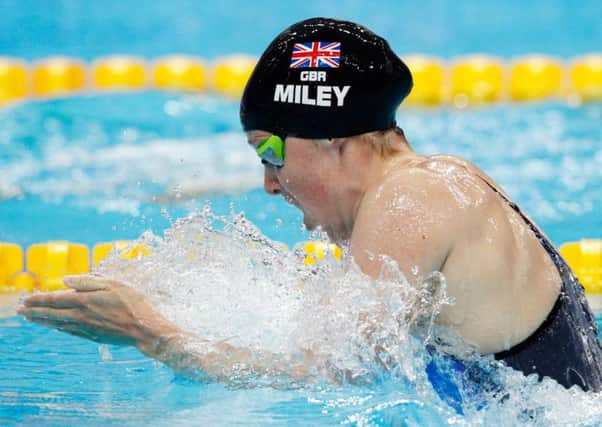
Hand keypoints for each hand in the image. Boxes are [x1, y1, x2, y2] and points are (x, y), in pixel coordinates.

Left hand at [18, 274, 178, 347]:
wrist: (144, 329)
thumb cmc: (134, 303)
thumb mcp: (114, 284)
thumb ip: (88, 281)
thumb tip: (65, 280)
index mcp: (85, 300)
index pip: (56, 299)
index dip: (39, 299)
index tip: (25, 299)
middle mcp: (82, 315)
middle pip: (52, 313)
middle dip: (35, 311)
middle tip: (20, 311)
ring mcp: (86, 328)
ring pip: (58, 323)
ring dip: (42, 321)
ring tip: (31, 319)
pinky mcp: (93, 336)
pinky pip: (69, 331)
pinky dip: (58, 328)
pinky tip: (55, 326)